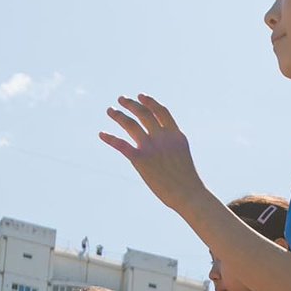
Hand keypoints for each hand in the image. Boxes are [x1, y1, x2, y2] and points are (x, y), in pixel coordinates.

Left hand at [99, 95, 204, 211]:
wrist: (188, 194)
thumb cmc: (187, 181)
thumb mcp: (182, 155)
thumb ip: (170, 145)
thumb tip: (161, 143)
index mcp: (175, 134)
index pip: (161, 112)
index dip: (149, 102)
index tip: (140, 96)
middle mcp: (162, 136)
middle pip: (143, 114)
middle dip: (131, 104)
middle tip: (121, 99)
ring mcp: (151, 146)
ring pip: (130, 124)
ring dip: (118, 115)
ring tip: (110, 110)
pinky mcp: (140, 159)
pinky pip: (121, 144)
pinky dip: (109, 138)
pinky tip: (101, 134)